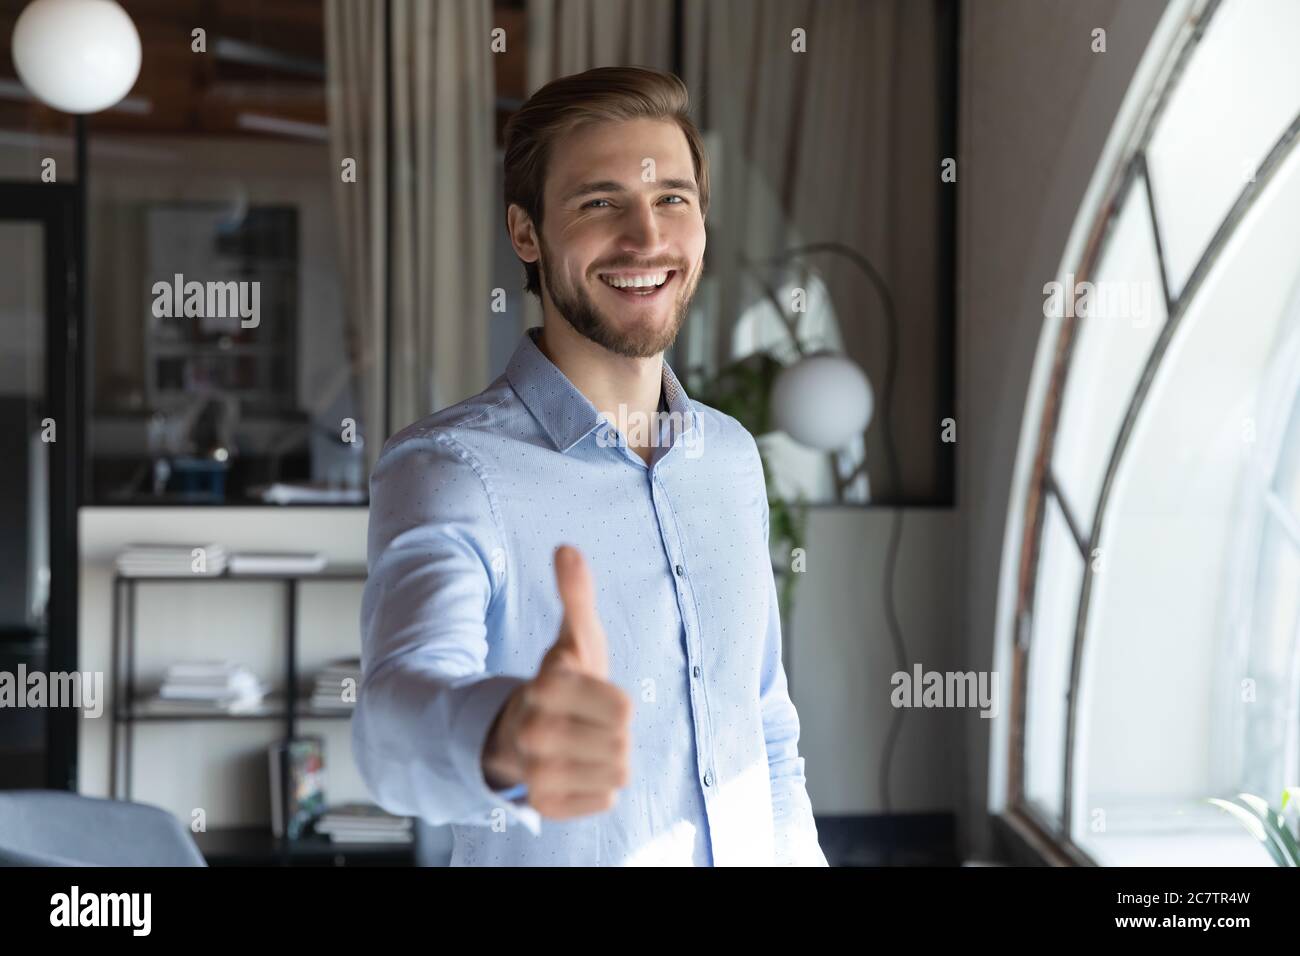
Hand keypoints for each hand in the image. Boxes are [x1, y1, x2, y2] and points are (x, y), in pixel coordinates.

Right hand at [482, 545, 632, 818]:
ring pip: (617, 773)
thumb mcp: (575, 637)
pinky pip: (605, 801)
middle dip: (617, 732)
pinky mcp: (546, 805)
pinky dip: (602, 789)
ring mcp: (537, 772)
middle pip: (623, 743)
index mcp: (547, 686)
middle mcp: (534, 731)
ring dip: (612, 760)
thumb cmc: (564, 682)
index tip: (593, 692)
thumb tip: (567, 548)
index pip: (624, 709)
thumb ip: (575, 594)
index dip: (618, 703)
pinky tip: (583, 771)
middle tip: (593, 723)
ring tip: (589, 746)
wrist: (524, 732)